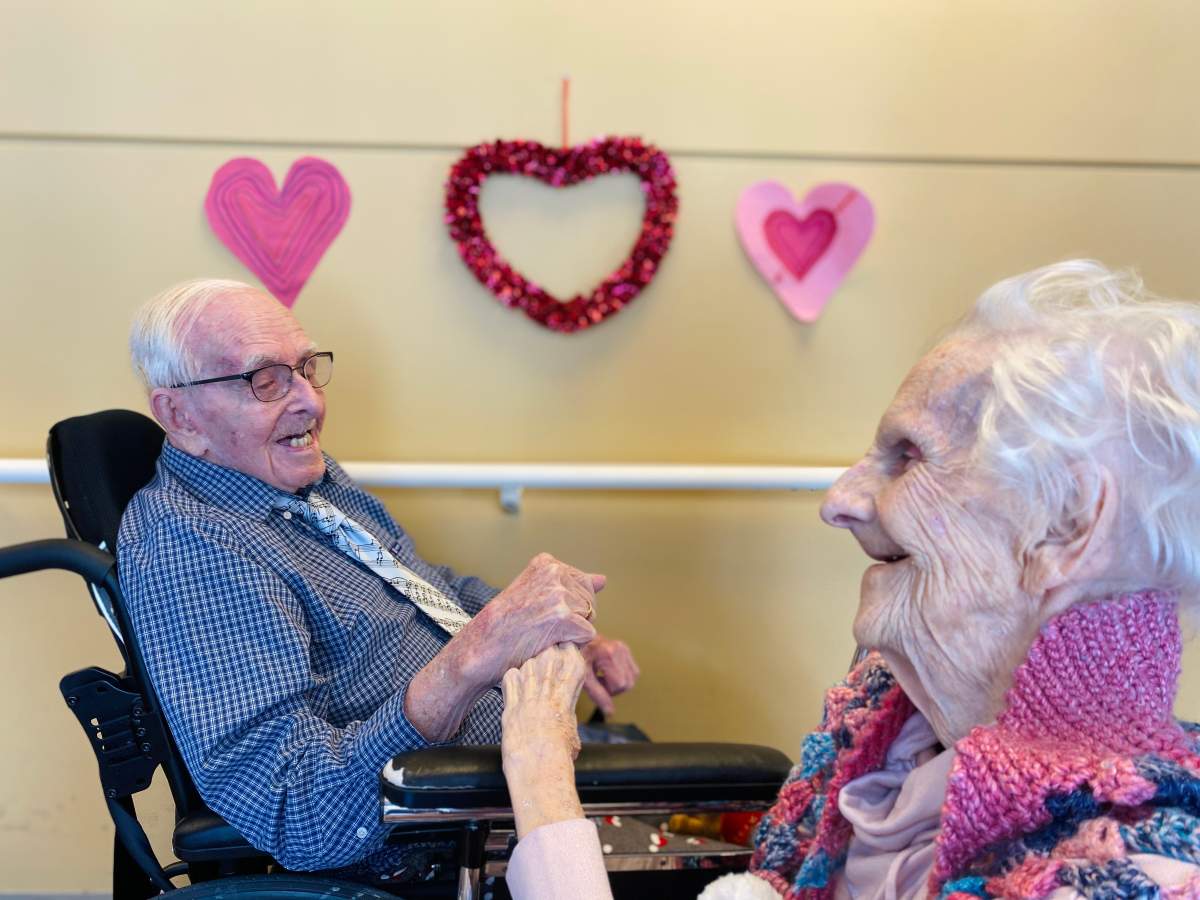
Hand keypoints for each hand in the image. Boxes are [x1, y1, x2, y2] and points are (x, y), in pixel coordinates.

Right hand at [454, 552, 603, 688]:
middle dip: (574, 618)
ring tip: (544, 633)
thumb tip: (603, 580)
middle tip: (543, 626)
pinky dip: (573, 644)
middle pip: (589, 600)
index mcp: (547, 563)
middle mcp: (555, 573)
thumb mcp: (535, 592)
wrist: (482, 645)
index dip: (568, 605)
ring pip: (590, 617)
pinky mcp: (565, 618)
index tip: (542, 612)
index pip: (582, 583)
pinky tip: (549, 642)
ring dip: (573, 631)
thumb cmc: (506, 623)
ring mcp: (560, 594)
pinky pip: (587, 634)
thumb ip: (570, 584)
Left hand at [501, 643, 586, 837]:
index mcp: (568, 694)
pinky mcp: (511, 707)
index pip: (570, 655)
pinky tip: (515, 687)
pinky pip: (509, 678)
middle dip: (546, 654)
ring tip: (531, 677)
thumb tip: (562, 711)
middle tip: (544, 661)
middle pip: (548, 653)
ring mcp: (529, 697)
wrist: (541, 770)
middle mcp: (549, 691)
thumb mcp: (571, 729)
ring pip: (528, 663)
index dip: (566, 650)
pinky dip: (512, 679)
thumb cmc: (559, 756)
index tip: (563, 654)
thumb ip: (565, 712)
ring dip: (529, 667)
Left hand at [582, 635, 639, 715]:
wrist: (575, 640)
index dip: (609, 691)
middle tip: (600, 681)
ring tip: (604, 676)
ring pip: (633, 678)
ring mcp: (624, 648)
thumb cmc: (576, 658)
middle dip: (615, 688)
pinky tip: (610, 672)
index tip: (597, 683)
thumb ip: (598, 695)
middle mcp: (619, 649)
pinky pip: (633, 671)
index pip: (620, 685)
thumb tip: (610, 713)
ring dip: (620, 683)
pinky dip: (623, 676)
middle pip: (628, 683)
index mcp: (607, 655)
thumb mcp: (584, 678)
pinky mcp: (625, 649)